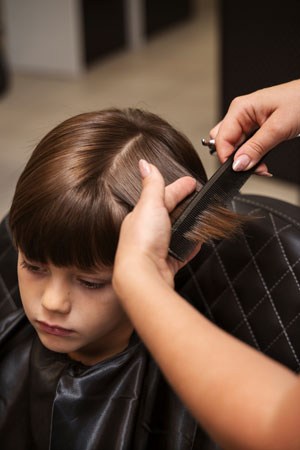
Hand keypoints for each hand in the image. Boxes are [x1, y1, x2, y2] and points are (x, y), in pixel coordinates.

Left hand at [113, 160, 198, 290]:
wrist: (143, 276)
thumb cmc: (142, 242)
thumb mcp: (149, 205)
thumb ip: (151, 184)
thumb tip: (143, 163)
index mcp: (140, 215)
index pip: (162, 196)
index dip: (179, 188)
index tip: (192, 182)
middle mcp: (146, 232)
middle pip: (168, 214)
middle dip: (182, 205)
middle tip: (197, 198)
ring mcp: (155, 249)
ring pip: (174, 233)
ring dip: (186, 226)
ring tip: (199, 219)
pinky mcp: (165, 264)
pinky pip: (180, 253)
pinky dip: (189, 246)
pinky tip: (196, 243)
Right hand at [210, 79, 299, 173]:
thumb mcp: (279, 128)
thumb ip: (256, 148)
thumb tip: (238, 164)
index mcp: (241, 108)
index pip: (221, 138)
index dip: (227, 157)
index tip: (238, 170)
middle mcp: (241, 114)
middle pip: (224, 142)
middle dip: (235, 159)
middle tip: (252, 167)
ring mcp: (248, 121)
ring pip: (234, 146)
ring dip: (245, 159)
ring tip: (261, 165)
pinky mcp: (256, 128)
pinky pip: (246, 146)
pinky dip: (252, 156)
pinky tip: (262, 160)